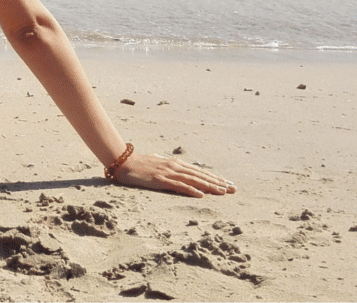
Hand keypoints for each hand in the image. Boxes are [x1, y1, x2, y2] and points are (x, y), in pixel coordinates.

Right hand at [111, 152, 235, 196]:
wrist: (123, 162)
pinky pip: (179, 186)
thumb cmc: (139, 164)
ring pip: (194, 180)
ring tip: (223, 192)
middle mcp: (175, 166)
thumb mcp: (158, 163)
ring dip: (210, 186)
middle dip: (218, 182)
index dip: (214, 178)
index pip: (199, 172)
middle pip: (201, 175)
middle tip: (233, 189)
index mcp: (175, 164)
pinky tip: (202, 195)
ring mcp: (168, 172)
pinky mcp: (161, 180)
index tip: (227, 184)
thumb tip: (177, 170)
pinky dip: (192, 190)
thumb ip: (169, 167)